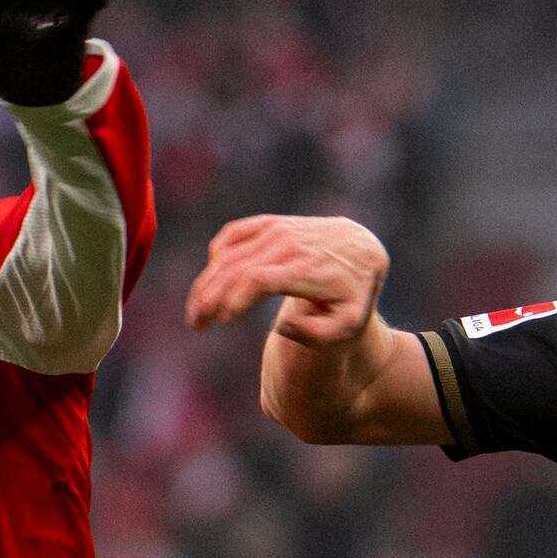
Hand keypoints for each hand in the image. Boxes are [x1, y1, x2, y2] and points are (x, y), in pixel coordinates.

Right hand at [184, 212, 389, 348]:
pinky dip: (216, 255)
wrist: (361, 248)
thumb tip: (282, 326)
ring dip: (206, 282)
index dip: (234, 300)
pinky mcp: (270, 222)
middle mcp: (289, 245)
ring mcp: (278, 230)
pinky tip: (212, 275)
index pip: (259, 280)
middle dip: (210, 297)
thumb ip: (318, 335)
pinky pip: (232, 234)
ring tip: (196, 310)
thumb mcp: (349, 324)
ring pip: (229, 254)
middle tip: (195, 324)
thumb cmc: (352, 294)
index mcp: (307, 270)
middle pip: (236, 269)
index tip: (221, 321)